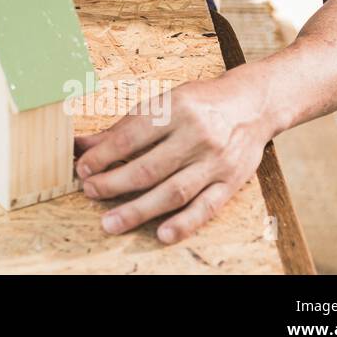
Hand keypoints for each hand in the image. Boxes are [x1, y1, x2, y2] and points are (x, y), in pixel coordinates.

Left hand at [73, 65, 273, 244]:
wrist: (254, 103)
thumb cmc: (200, 102)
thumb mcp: (162, 102)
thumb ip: (123, 127)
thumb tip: (82, 145)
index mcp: (176, 109)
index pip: (131, 137)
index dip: (103, 156)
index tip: (82, 168)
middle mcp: (196, 136)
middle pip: (149, 168)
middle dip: (113, 184)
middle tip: (89, 192)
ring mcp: (215, 162)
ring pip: (173, 192)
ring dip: (139, 210)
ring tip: (110, 222)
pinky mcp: (231, 183)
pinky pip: (206, 208)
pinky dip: (184, 223)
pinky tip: (162, 234)